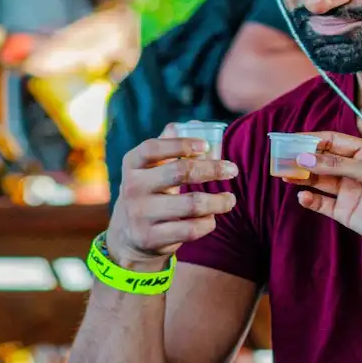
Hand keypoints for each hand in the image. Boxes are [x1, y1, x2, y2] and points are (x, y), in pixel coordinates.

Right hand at [107, 134, 238, 271]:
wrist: (128, 236)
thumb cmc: (150, 192)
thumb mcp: (151, 168)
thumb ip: (170, 145)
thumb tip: (197, 124)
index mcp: (132, 164)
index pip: (153, 148)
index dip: (181, 144)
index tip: (206, 146)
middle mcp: (132, 188)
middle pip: (180, 172)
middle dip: (213, 169)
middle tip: (233, 170)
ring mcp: (140, 214)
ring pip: (192, 204)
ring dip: (218, 201)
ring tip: (230, 199)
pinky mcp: (150, 238)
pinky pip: (190, 229)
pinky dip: (208, 222)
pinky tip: (211, 217)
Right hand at [294, 131, 361, 251]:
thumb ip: (338, 165)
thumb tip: (306, 158)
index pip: (334, 141)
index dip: (313, 140)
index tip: (291, 140)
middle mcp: (355, 170)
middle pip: (323, 160)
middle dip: (303, 159)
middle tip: (281, 159)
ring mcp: (348, 191)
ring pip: (319, 180)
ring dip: (302, 177)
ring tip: (284, 175)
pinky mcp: (344, 211)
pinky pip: (322, 202)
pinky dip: (310, 199)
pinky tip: (303, 196)